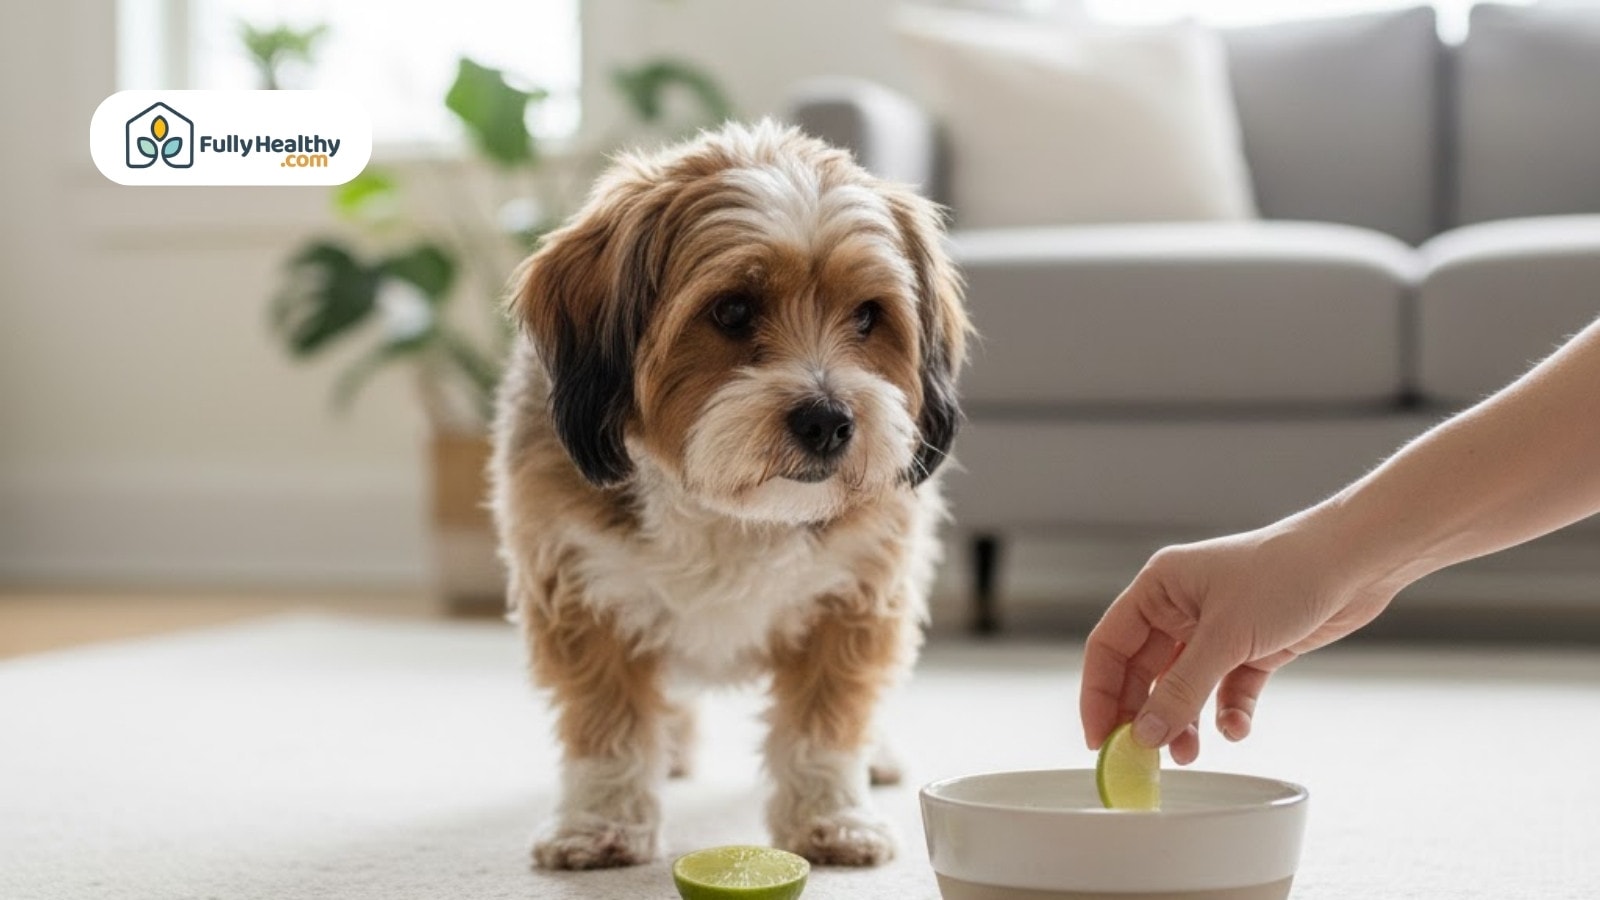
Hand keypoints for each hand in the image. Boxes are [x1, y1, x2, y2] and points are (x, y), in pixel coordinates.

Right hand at [1079, 512, 1395, 763]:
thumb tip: (1145, 735)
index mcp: (1159, 588)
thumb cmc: (1286, 573)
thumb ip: (1182, 690)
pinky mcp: (1251, 647)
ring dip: (1184, 721)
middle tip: (1143, 757)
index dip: (1099, 694)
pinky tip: (1237, 728)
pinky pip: (1226, 689)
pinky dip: (1228, 712)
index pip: (1109, 646)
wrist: (1356, 561)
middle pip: (1143, 672)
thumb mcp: (1226, 637)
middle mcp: (1181, 607)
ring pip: (1184, 686)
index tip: (1101, 739)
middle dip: (1145, 715)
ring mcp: (1216, 629)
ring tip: (1189, 754)